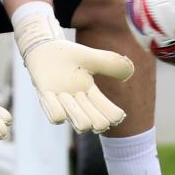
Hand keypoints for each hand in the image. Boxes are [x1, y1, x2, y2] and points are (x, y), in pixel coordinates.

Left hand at [11, 3, 133, 133]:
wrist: (43, 48)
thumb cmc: (68, 55)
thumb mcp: (91, 58)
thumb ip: (111, 63)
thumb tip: (131, 71)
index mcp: (92, 93)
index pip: (110, 114)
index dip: (113, 115)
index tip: (112, 108)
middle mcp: (79, 103)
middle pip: (97, 124)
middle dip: (97, 118)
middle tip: (86, 98)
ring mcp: (63, 104)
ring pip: (80, 126)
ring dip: (77, 112)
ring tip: (66, 95)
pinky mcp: (47, 100)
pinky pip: (56, 118)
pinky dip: (57, 109)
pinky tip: (52, 95)